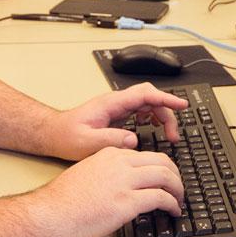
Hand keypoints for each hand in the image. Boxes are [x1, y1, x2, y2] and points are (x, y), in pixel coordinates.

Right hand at [31, 146, 184, 236]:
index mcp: (109, 154)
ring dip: (178, 189)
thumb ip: (108, 174)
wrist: (52, 212)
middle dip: (175, 175)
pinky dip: (172, 204)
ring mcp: (125, 181)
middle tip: (178, 188)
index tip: (164, 178)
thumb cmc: (63, 200)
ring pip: (166, 176)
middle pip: (162, 161)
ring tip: (179, 201)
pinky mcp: (128, 202)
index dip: (160, 167)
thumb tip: (122, 186)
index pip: (146, 154)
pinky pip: (161, 198)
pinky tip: (173, 211)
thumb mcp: (88, 174)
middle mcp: (120, 163)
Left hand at [40, 83, 185, 160]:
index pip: (144, 94)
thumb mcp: (86, 142)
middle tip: (173, 136)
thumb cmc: (66, 136)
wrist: (53, 134)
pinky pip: (141, 112)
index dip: (165, 98)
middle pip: (150, 99)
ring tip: (168, 136)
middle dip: (167, 114)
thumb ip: (109, 139)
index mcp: (111, 104)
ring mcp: (117, 109)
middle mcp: (116, 103)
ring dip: (161, 118)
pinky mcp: (116, 117)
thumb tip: (133, 139)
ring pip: (147, 105)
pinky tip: (154, 131)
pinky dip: (152, 120)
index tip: (181, 104)